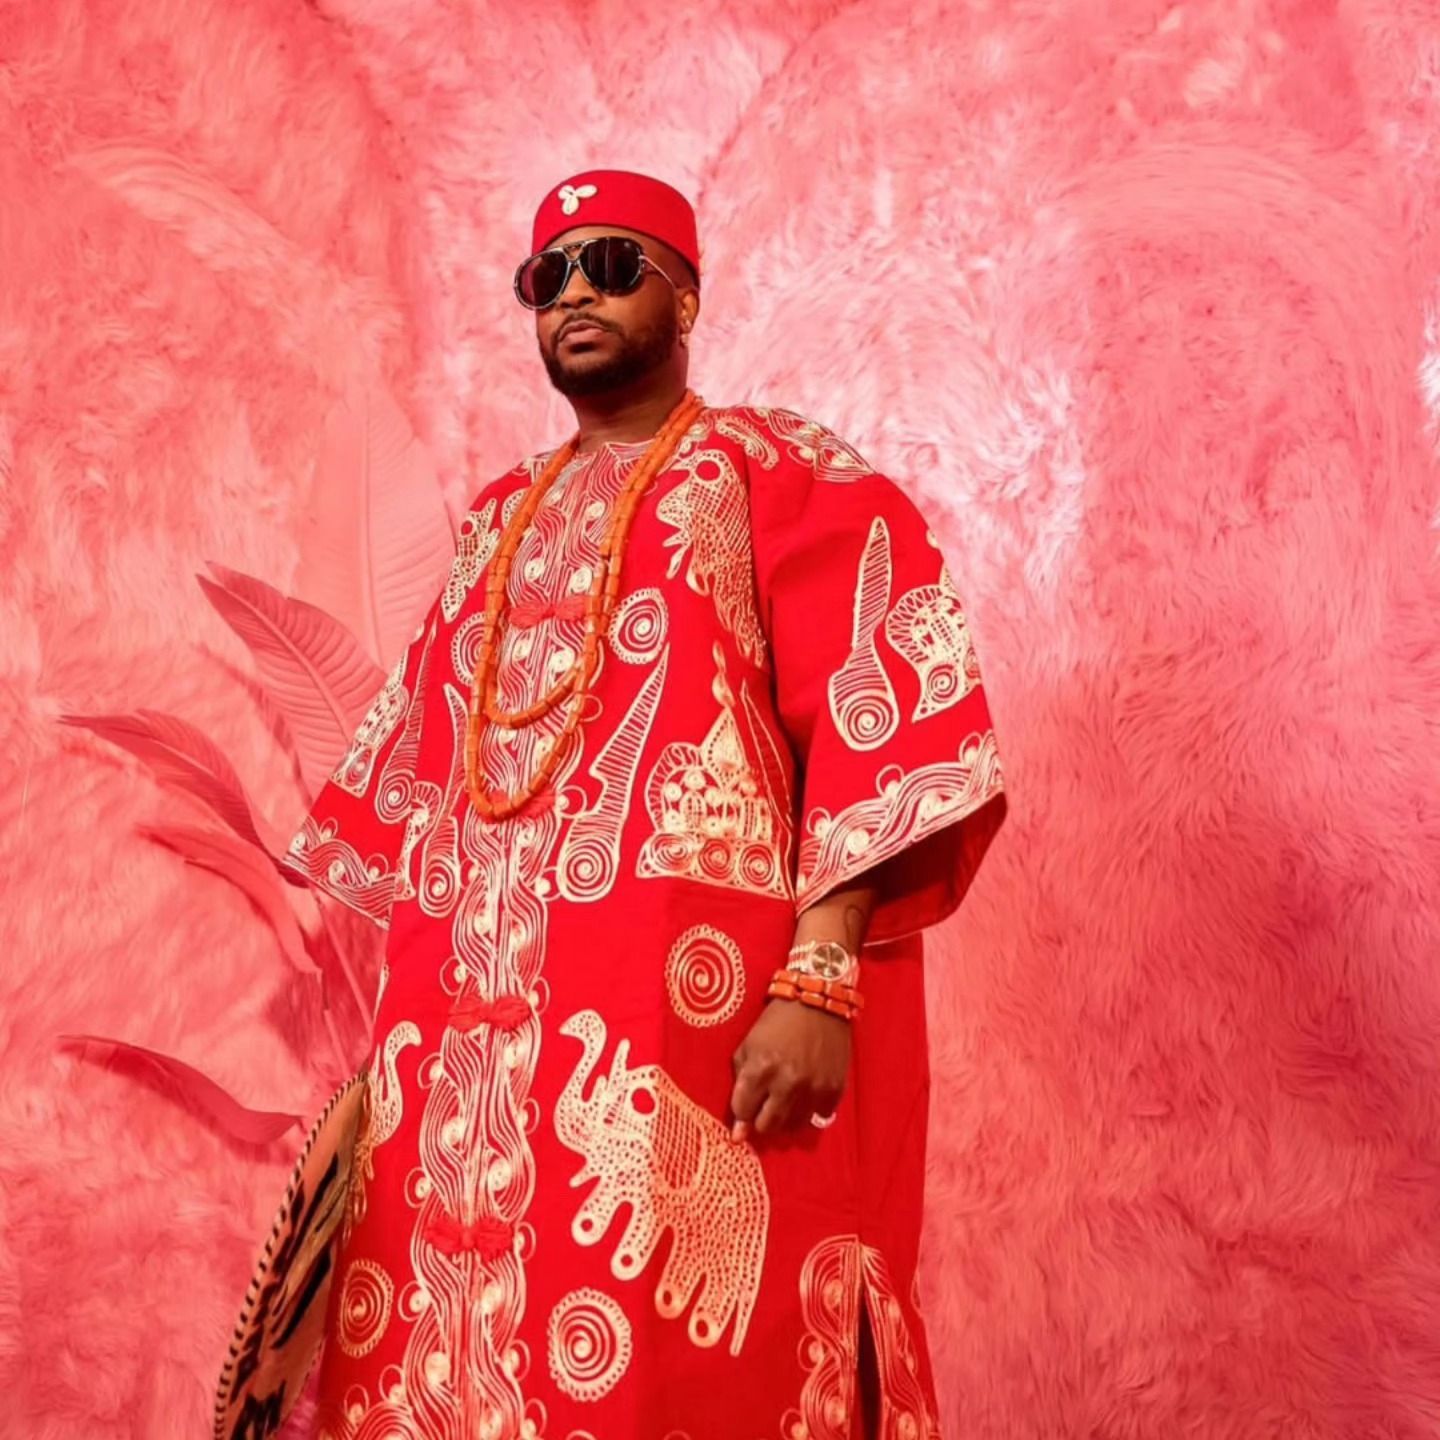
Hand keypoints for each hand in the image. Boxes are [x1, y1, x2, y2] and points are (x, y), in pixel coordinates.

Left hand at [728, 997, 851, 1141]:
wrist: (819, 1000)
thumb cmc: (778, 1020)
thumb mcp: (749, 1043)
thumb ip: (740, 1082)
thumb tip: (738, 1131)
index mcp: (761, 1068)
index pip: (742, 1111)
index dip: (741, 1109)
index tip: (747, 1104)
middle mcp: (787, 1082)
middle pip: (767, 1126)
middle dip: (760, 1118)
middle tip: (765, 1104)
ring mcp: (813, 1088)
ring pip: (792, 1127)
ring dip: (786, 1116)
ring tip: (786, 1096)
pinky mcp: (835, 1090)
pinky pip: (818, 1117)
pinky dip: (810, 1109)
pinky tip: (807, 1092)